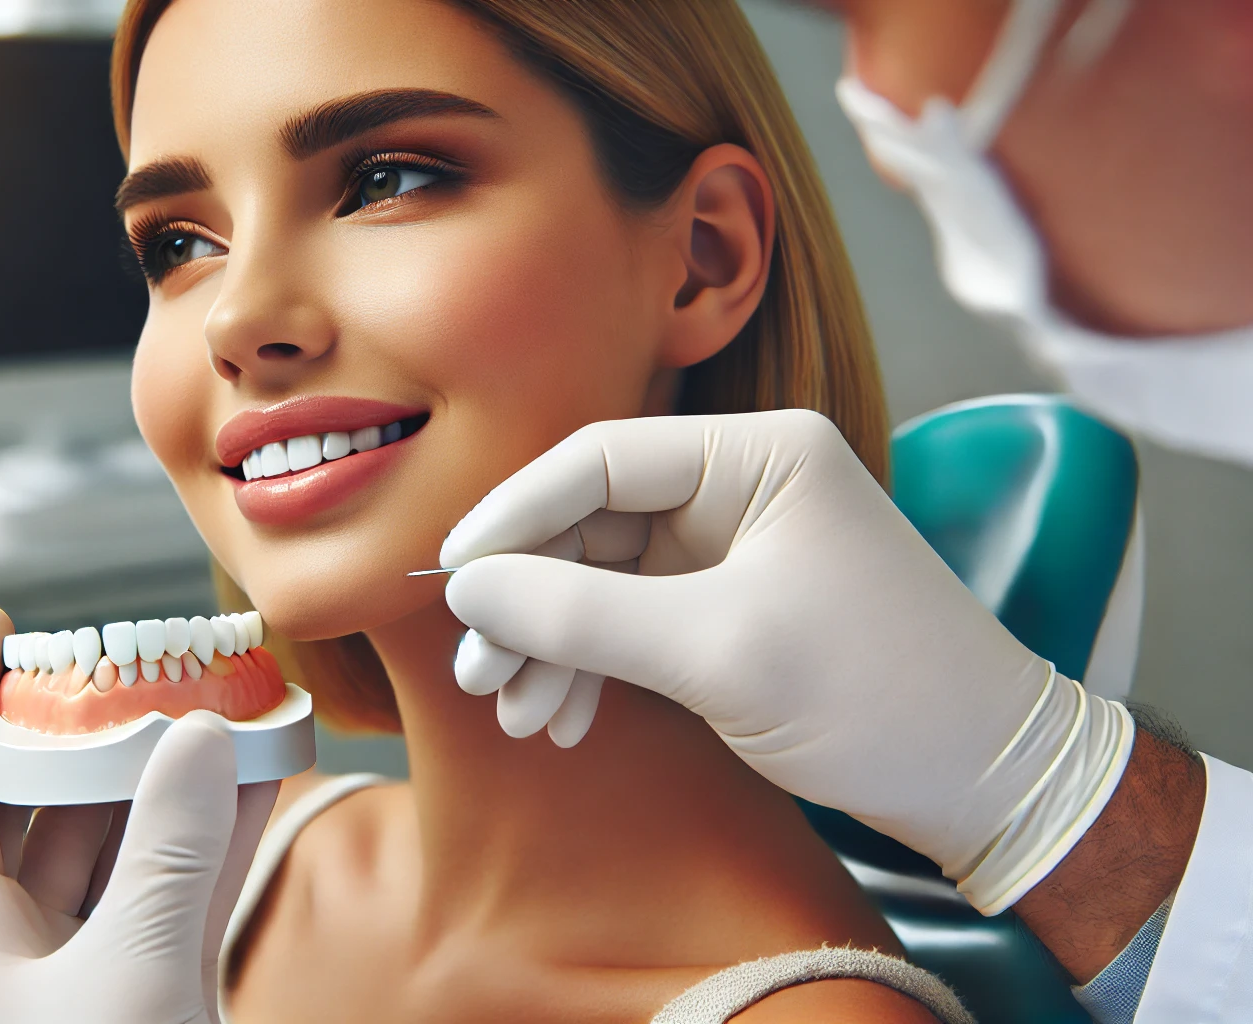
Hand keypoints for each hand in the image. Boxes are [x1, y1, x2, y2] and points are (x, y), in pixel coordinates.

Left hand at [0, 607, 277, 1022]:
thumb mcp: (134, 974)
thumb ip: (169, 853)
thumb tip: (200, 736)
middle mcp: (13, 955)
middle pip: (42, 808)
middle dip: (97, 734)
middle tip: (139, 666)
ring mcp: (86, 977)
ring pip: (120, 851)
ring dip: (172, 784)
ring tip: (217, 709)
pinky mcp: (151, 995)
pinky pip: (177, 896)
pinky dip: (215, 841)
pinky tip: (255, 779)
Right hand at [439, 411, 1132, 913]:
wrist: (985, 781)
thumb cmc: (877, 696)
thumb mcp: (717, 653)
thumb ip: (582, 616)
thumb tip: (468, 592)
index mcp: (758, 454)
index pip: (598, 460)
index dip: (512, 518)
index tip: (450, 582)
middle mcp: (742, 486)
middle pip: (591, 523)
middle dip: (529, 601)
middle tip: (479, 674)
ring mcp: (737, 548)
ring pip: (604, 580)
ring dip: (553, 645)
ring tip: (517, 713)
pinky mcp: (734, 607)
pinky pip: (635, 621)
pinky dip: (595, 667)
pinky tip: (564, 718)